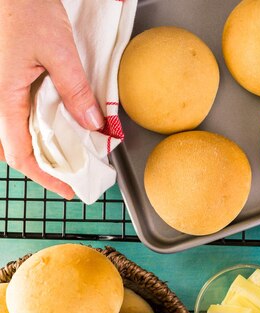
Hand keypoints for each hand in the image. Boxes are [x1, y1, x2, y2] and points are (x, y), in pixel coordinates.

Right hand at [0, 0, 104, 199]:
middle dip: (44, 168)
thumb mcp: (59, 51)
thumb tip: (92, 125)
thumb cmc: (27, 11)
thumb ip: (74, 89)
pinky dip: (38, 131)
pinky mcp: (10, 82)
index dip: (45, 177)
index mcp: (4, 97)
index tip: (69, 189)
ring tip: (69, 159)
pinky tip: (60, 130)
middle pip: (15, 149)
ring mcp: (2, 91)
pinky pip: (19, 116)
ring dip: (40, 151)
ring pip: (15, 134)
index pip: (20, 154)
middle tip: (73, 177)